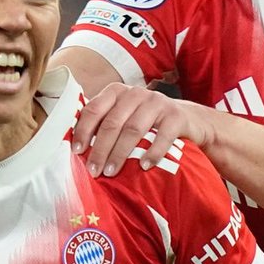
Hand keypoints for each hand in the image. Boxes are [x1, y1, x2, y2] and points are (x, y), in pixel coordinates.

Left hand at [71, 83, 210, 177]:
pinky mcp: (176, 116)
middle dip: (100, 148)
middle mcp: (135, 94)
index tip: (77, 151)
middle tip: (94, 170)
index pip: (94, 109)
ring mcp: (157, 103)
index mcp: (116, 92)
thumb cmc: (147, 122)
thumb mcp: (124, 116)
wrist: (188, 119)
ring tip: (112, 172)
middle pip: (112, 122)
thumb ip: (103, 124)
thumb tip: (76, 148)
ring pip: (133, 128)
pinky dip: (152, 152)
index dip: (83, 130)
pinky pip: (162, 135)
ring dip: (120, 153)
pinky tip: (144, 166)